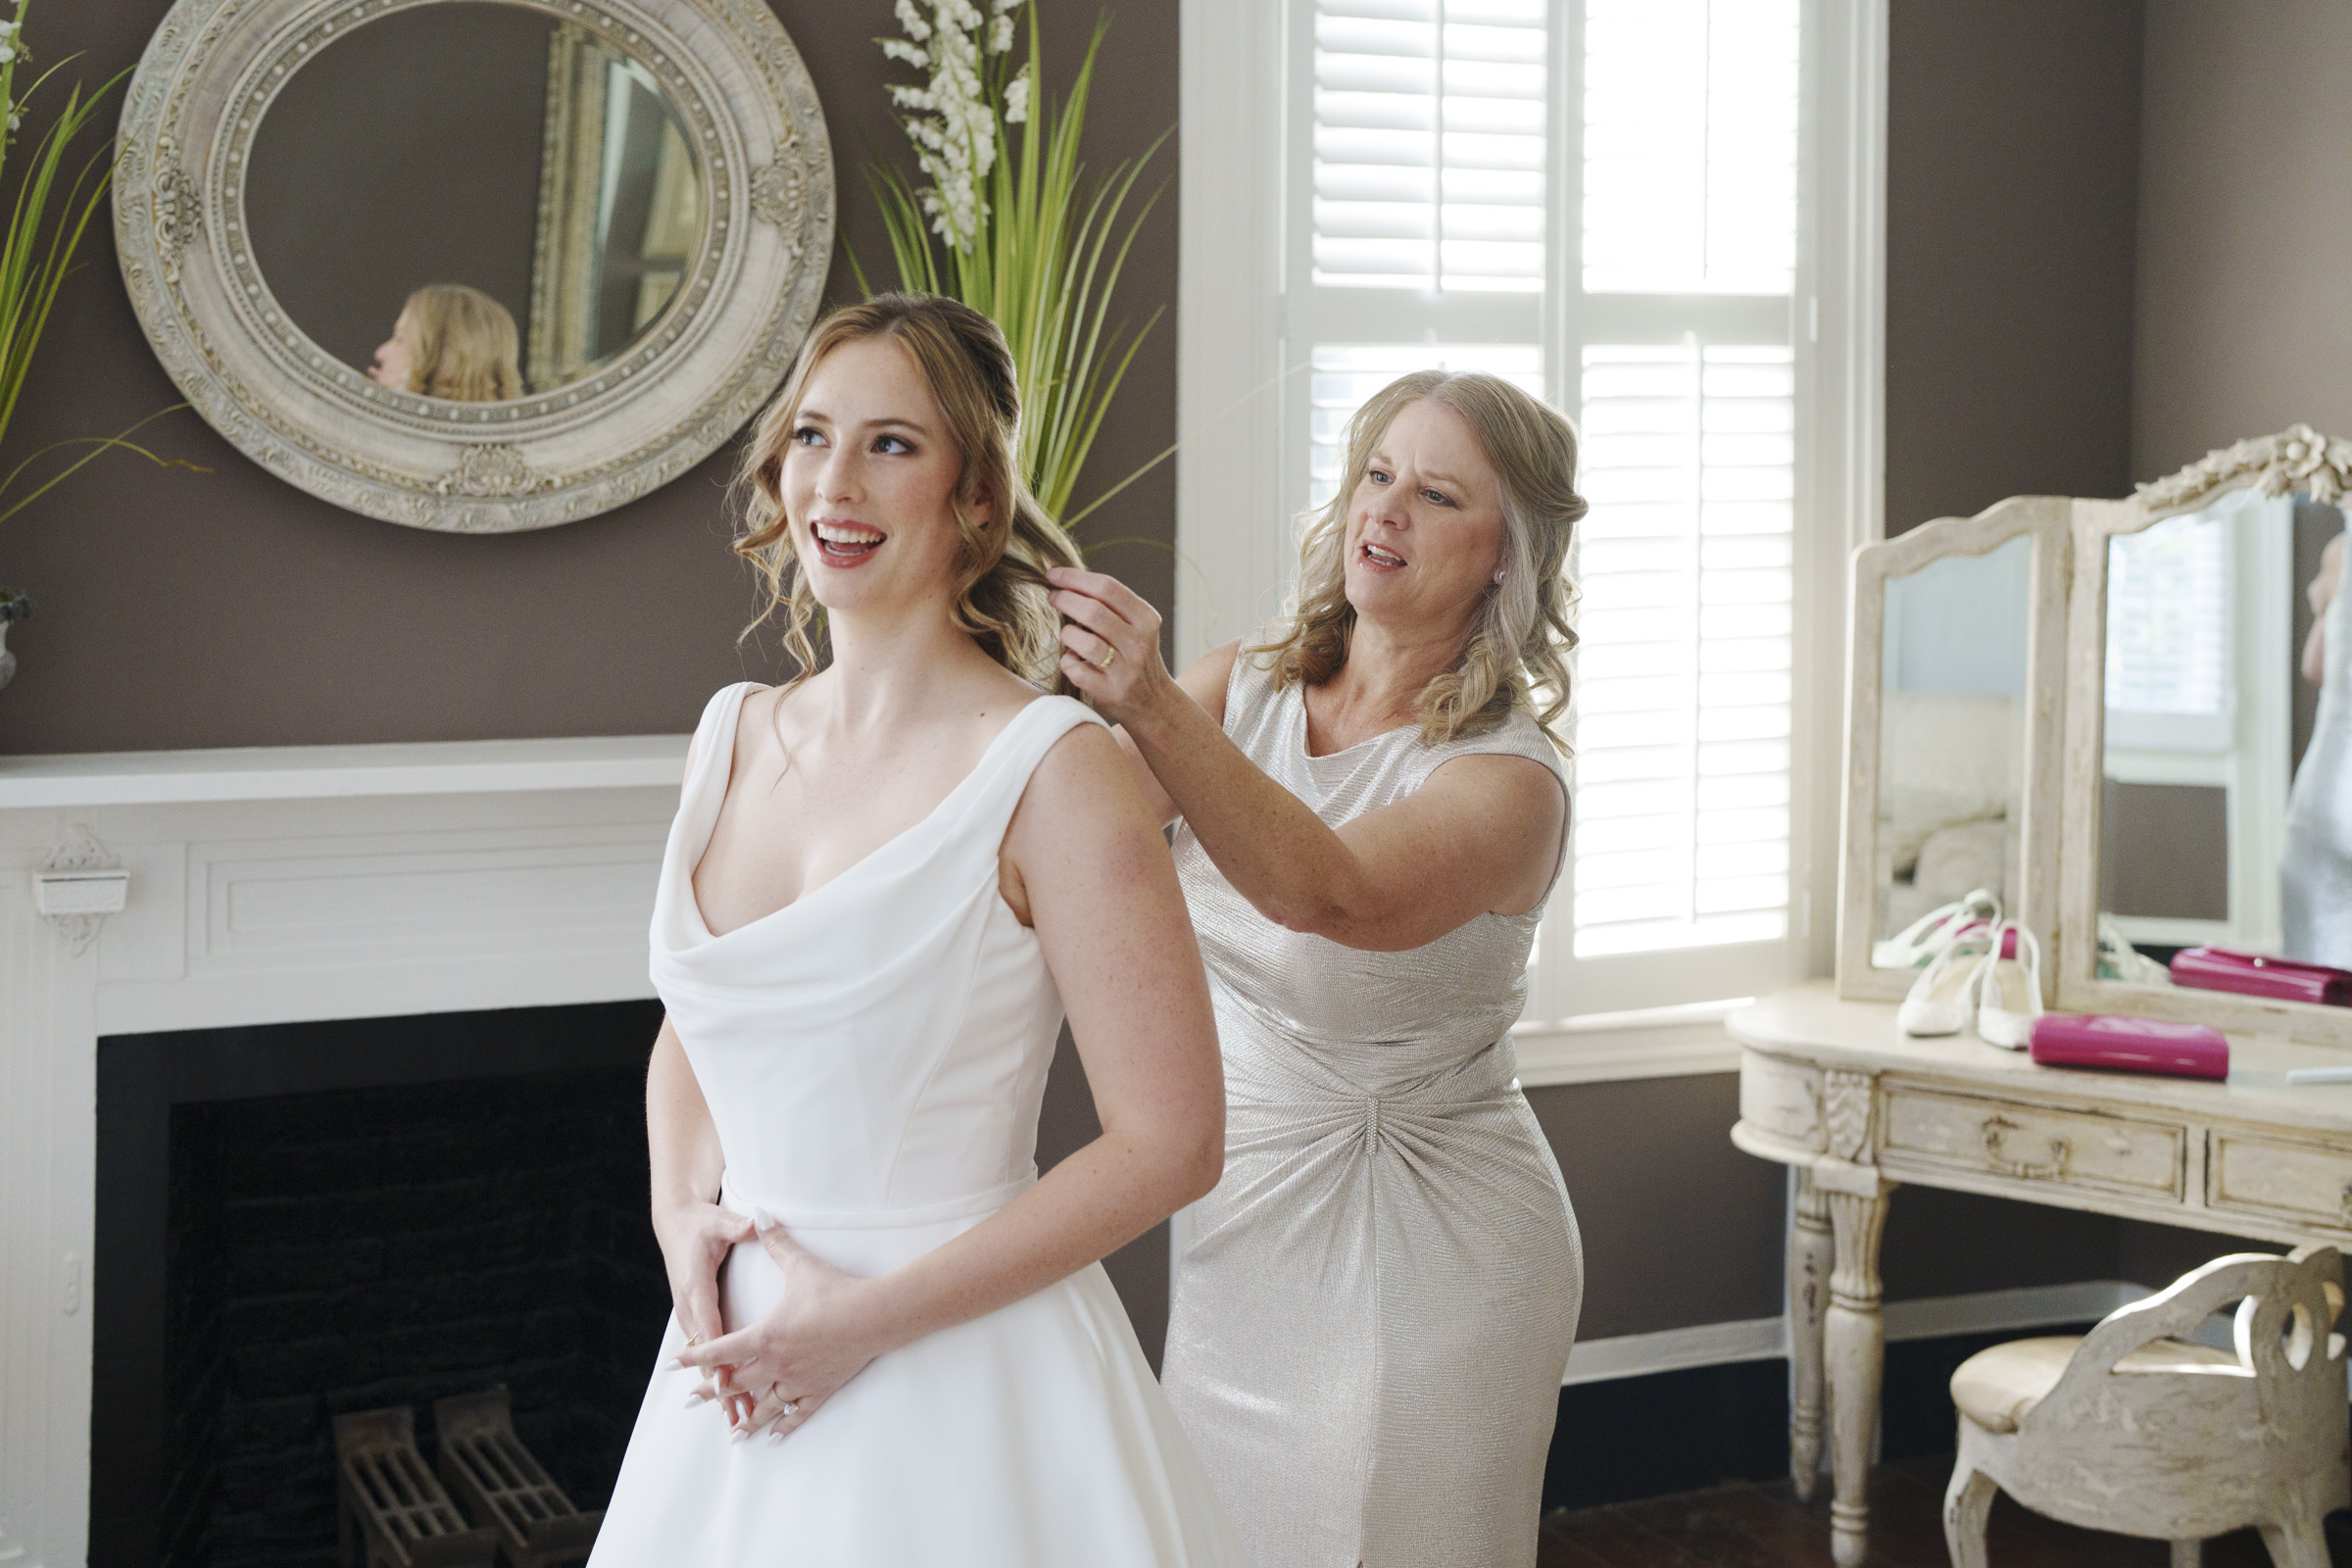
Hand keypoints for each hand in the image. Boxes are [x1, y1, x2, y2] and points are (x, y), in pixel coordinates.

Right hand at [653, 1197, 755, 1417]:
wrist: (674, 1224)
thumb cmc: (699, 1224)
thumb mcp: (718, 1222)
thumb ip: (737, 1226)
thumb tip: (754, 1223)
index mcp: (696, 1286)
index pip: (708, 1326)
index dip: (718, 1355)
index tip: (728, 1380)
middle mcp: (690, 1306)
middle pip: (707, 1355)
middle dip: (722, 1387)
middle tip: (738, 1418)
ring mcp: (690, 1313)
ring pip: (707, 1359)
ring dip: (720, 1389)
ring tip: (736, 1421)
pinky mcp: (695, 1316)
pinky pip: (706, 1352)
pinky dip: (717, 1375)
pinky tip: (728, 1397)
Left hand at [675, 1209, 891, 1445]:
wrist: (873, 1316)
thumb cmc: (835, 1292)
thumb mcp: (801, 1265)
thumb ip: (775, 1242)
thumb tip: (760, 1212)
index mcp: (764, 1336)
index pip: (719, 1349)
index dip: (694, 1356)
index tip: (673, 1365)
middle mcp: (775, 1364)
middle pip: (735, 1383)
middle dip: (711, 1392)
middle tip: (692, 1401)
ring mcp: (797, 1381)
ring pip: (763, 1405)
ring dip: (744, 1417)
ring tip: (731, 1431)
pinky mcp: (819, 1389)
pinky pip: (796, 1414)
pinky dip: (783, 1426)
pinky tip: (774, 1438)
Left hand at [1048, 567, 1176, 726]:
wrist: (1153, 702)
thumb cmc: (1134, 655)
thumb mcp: (1135, 626)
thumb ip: (1109, 604)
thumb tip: (1067, 579)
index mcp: (1146, 619)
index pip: (1108, 588)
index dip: (1075, 578)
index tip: (1054, 574)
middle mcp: (1139, 643)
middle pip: (1093, 611)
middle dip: (1065, 599)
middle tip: (1053, 596)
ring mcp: (1126, 670)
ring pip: (1084, 642)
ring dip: (1068, 633)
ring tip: (1068, 633)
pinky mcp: (1110, 692)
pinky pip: (1075, 669)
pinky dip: (1067, 661)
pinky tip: (1072, 659)